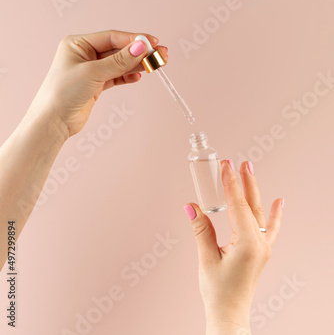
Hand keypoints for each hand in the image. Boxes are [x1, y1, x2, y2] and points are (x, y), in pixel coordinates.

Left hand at [27, 29, 167, 136]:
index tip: (152, 43)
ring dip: (137, 64)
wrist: (52, 122)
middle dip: (139, 52)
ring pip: (119, 63)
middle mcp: (84, 54)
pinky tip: (139, 76)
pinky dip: (128, 76)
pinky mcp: (95, 84)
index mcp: (78, 43)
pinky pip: (116, 76)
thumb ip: (119, 61)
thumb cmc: (63, 93)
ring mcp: (90, 69)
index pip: (112, 37)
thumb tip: (140, 48)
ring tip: (156, 65)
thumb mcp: (93, 73)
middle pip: (118, 49)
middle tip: (160, 54)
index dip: (133, 39)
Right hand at [184, 160, 283, 333]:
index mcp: (247, 244)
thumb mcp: (206, 258)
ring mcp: (263, 247)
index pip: (238, 206)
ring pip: (259, 213)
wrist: (229, 313)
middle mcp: (259, 243)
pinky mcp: (261, 251)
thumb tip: (191, 206)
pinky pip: (270, 228)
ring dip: (254, 191)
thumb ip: (200, 229)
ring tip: (250, 171)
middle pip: (251, 205)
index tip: (226, 166)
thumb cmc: (218, 291)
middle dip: (244, 182)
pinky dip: (274, 214)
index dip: (231, 184)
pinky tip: (279, 201)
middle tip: (239, 162)